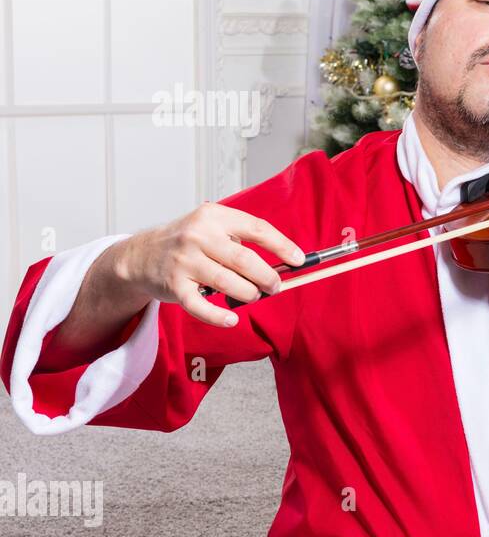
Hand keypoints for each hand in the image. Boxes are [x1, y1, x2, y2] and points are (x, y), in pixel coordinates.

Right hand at [112, 202, 304, 326]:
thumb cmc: (187, 242)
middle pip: (245, 259)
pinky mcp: (174, 286)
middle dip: (267, 277)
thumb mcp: (212, 228)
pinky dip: (219, 316)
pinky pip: (201, 306)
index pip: (256, 229)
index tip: (299, 260)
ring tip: (253, 295)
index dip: (282, 246)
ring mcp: (184, 261)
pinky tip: (232, 319)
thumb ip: (242, 241)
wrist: (141, 255)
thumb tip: (283, 263)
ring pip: (228, 283)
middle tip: (276, 286)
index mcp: (214, 217)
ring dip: (248, 293)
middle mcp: (198, 236)